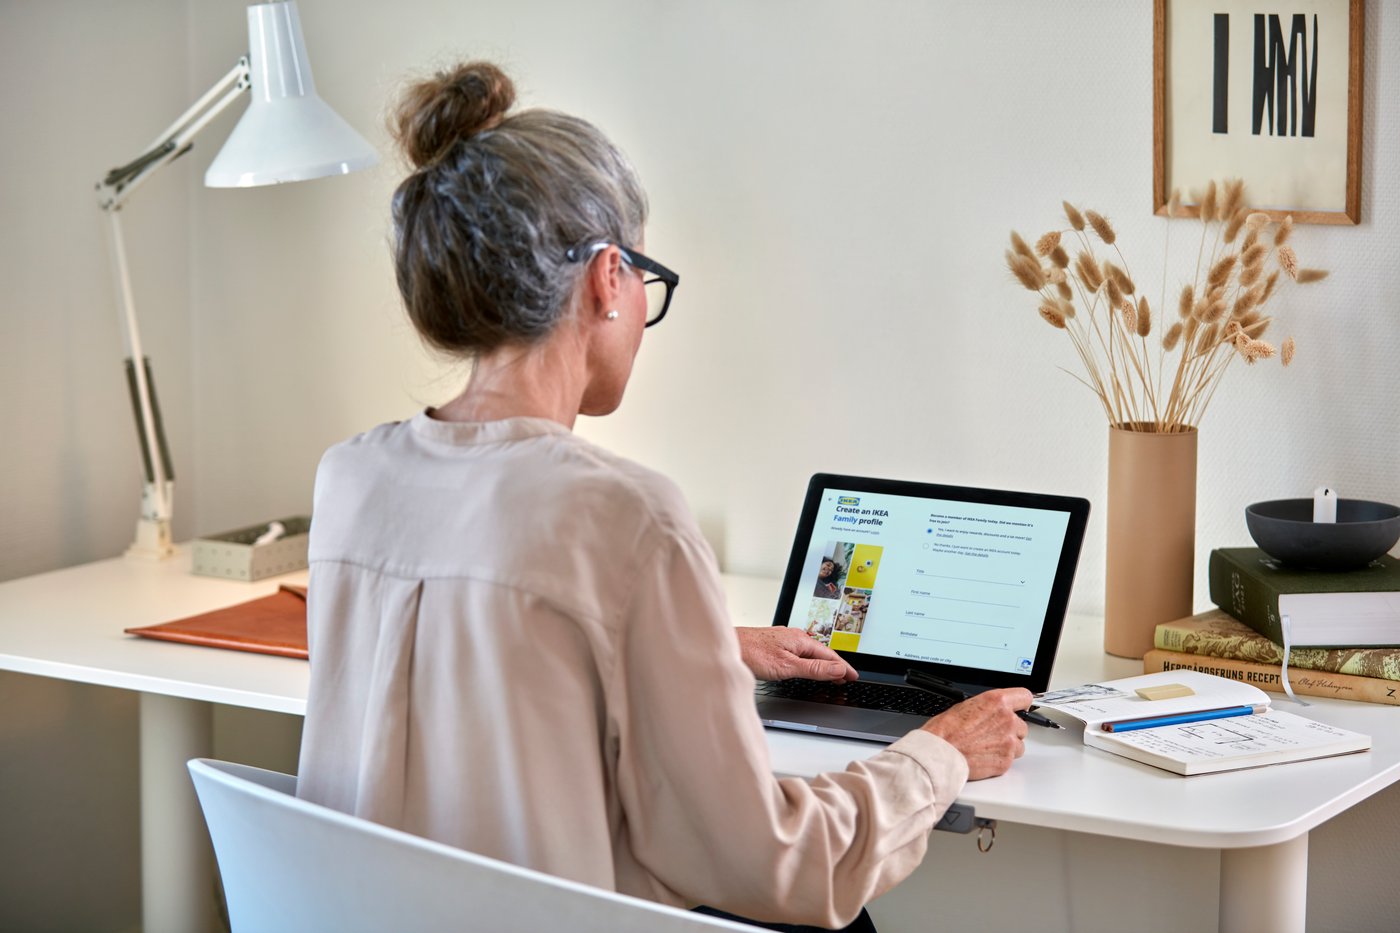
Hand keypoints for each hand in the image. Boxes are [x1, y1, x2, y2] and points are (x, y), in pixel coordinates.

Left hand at [736, 627, 857, 682]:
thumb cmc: (750, 653)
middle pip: (820, 652)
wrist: (725, 647)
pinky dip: (808, 661)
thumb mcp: (787, 666)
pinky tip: (805, 665)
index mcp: (800, 640)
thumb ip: (813, 668)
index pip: (829, 655)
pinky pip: (798, 653)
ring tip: (831, 674)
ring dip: (822, 663)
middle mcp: (793, 637)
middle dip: (835, 665)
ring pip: (809, 652)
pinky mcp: (773, 645)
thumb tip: (837, 669)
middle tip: (847, 678)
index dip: (843, 668)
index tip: (854, 677)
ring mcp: (782, 640)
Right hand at [921, 688, 1031, 779]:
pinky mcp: (1006, 761)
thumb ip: (987, 708)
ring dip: (1007, 746)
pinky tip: (984, 757)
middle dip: (1010, 730)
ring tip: (987, 747)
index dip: (1021, 704)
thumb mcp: (965, 706)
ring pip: (1019, 744)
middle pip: (1022, 725)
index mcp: (997, 702)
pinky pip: (1011, 760)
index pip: (1024, 697)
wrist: (939, 754)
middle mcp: (1007, 720)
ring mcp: (1008, 742)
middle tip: (992, 734)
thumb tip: (993, 711)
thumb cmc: (945, 731)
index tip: (1020, 708)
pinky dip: (1000, 759)